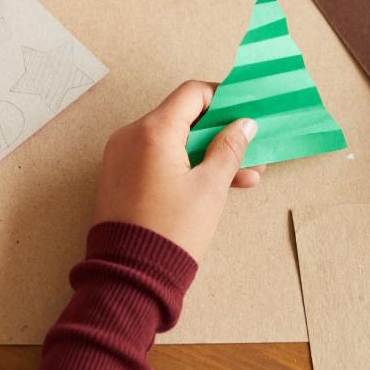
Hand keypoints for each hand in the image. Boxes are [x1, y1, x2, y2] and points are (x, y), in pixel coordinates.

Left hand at [93, 81, 261, 262]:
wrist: (130, 276)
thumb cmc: (172, 231)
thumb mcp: (211, 188)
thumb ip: (229, 149)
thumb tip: (244, 124)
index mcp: (153, 130)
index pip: (193, 93)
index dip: (222, 99)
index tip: (244, 113)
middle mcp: (131, 135)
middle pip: (183, 117)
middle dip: (219, 133)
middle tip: (250, 150)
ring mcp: (121, 155)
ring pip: (172, 141)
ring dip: (205, 153)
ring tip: (241, 177)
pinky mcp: (119, 175)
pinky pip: (156, 158)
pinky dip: (183, 165)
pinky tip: (213, 185)